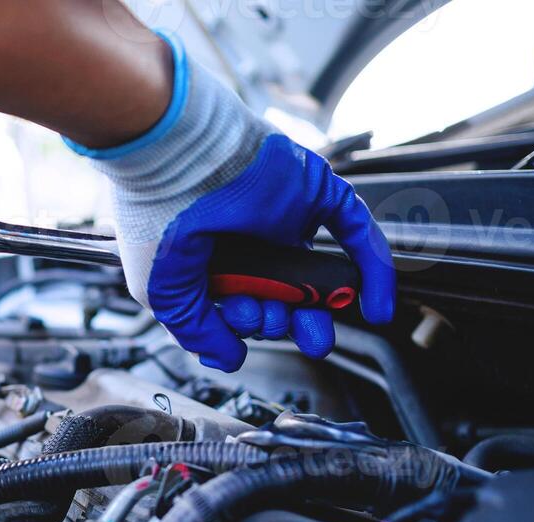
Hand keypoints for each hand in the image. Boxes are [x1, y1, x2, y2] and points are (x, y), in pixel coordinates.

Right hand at [66, 32, 394, 372]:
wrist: (174, 152)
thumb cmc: (156, 213)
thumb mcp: (163, 292)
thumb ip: (198, 331)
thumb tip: (231, 358)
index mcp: (211, 262)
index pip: (243, 306)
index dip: (247, 326)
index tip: (239, 327)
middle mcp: (249, 242)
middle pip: (282, 297)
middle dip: (282, 325)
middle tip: (273, 324)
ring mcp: (284, 218)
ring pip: (317, 274)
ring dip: (321, 309)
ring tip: (317, 334)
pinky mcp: (315, 194)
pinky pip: (355, 233)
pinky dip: (373, 272)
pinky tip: (378, 306)